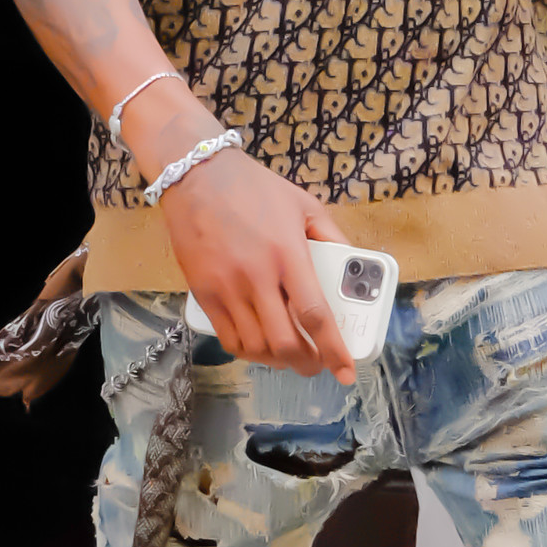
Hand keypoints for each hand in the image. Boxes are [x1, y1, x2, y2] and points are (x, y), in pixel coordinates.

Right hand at [157, 150, 354, 382]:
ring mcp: (227, 287)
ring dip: (277, 360)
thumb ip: (331, 236)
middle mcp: (257, 276)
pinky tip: (259, 346)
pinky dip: (247, 350)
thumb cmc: (252, 187)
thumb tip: (350, 268)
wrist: (196, 175)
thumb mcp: (303, 204)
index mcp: (288, 254)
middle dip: (306, 363)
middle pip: (285, 342)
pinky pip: (228, 337)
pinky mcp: (204, 292)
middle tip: (316, 365)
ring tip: (289, 356)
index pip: (314, 315)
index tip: (345, 371)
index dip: (333, 350)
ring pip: (256, 346)